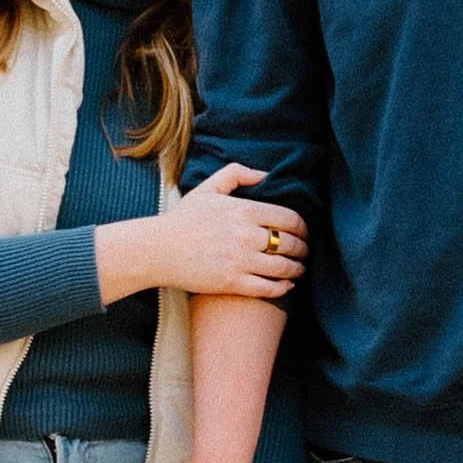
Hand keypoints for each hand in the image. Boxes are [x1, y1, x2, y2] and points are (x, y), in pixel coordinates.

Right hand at [104, 164, 304, 304]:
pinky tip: (287, 284)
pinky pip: (269, 288)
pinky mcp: (233, 283)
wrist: (157, 249)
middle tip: (304, 252)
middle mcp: (247, 236)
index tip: (304, 232)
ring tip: (299, 269)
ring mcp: (241, 261)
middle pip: (291, 243)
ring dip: (297, 269)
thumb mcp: (209, 188)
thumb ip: (237, 174)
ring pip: (284, 267)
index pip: (290, 219)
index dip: (303, 227)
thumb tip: (265, 175)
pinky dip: (284, 287)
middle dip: (303, 248)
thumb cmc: (182, 219)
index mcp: (245, 210)